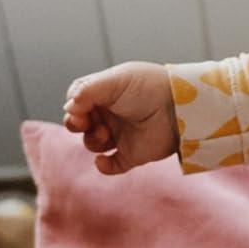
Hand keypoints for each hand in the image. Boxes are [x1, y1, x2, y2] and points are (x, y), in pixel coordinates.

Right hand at [63, 61, 179, 174]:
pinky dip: (103, 166)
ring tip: (106, 133)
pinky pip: (111, 165)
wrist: (179, 108)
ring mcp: (122, 134)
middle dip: (76, 124)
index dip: (73, 106)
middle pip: (80, 123)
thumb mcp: (115, 81)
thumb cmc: (149, 88)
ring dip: (92, 140)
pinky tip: (103, 161)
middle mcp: (112, 113)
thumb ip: (87, 90)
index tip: (78, 108)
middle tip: (84, 123)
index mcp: (106, 93)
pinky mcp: (132, 154)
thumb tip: (69, 106)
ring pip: (92, 143)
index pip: (78, 101)